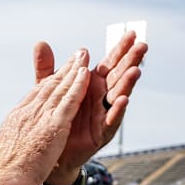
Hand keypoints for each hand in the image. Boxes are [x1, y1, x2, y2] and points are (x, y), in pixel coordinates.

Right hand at [0, 48, 90, 184]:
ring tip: (83, 56)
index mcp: (16, 118)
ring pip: (60, 88)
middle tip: (75, 55)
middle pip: (48, 86)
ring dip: (73, 70)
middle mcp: (27, 112)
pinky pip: (69, 101)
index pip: (34, 96)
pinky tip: (87, 74)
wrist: (2, 179)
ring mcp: (40, 117)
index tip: (56, 74)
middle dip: (62, 70)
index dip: (47, 83)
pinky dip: (78, 86)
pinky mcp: (53, 126)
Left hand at [35, 31, 147, 180]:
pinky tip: (122, 100)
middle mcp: (101, 98)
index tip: (132, 33)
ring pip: (118, 96)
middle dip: (130, 61)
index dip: (120, 49)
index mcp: (92, 85)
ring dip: (127, 84)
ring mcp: (103, 115)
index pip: (109, 63)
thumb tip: (41, 43)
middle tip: (143, 46)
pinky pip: (110, 121)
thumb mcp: (49, 90)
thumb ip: (47, 68)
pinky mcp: (100, 133)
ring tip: (135, 70)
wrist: (51, 152)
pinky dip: (116, 111)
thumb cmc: (56, 118)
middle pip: (118, 76)